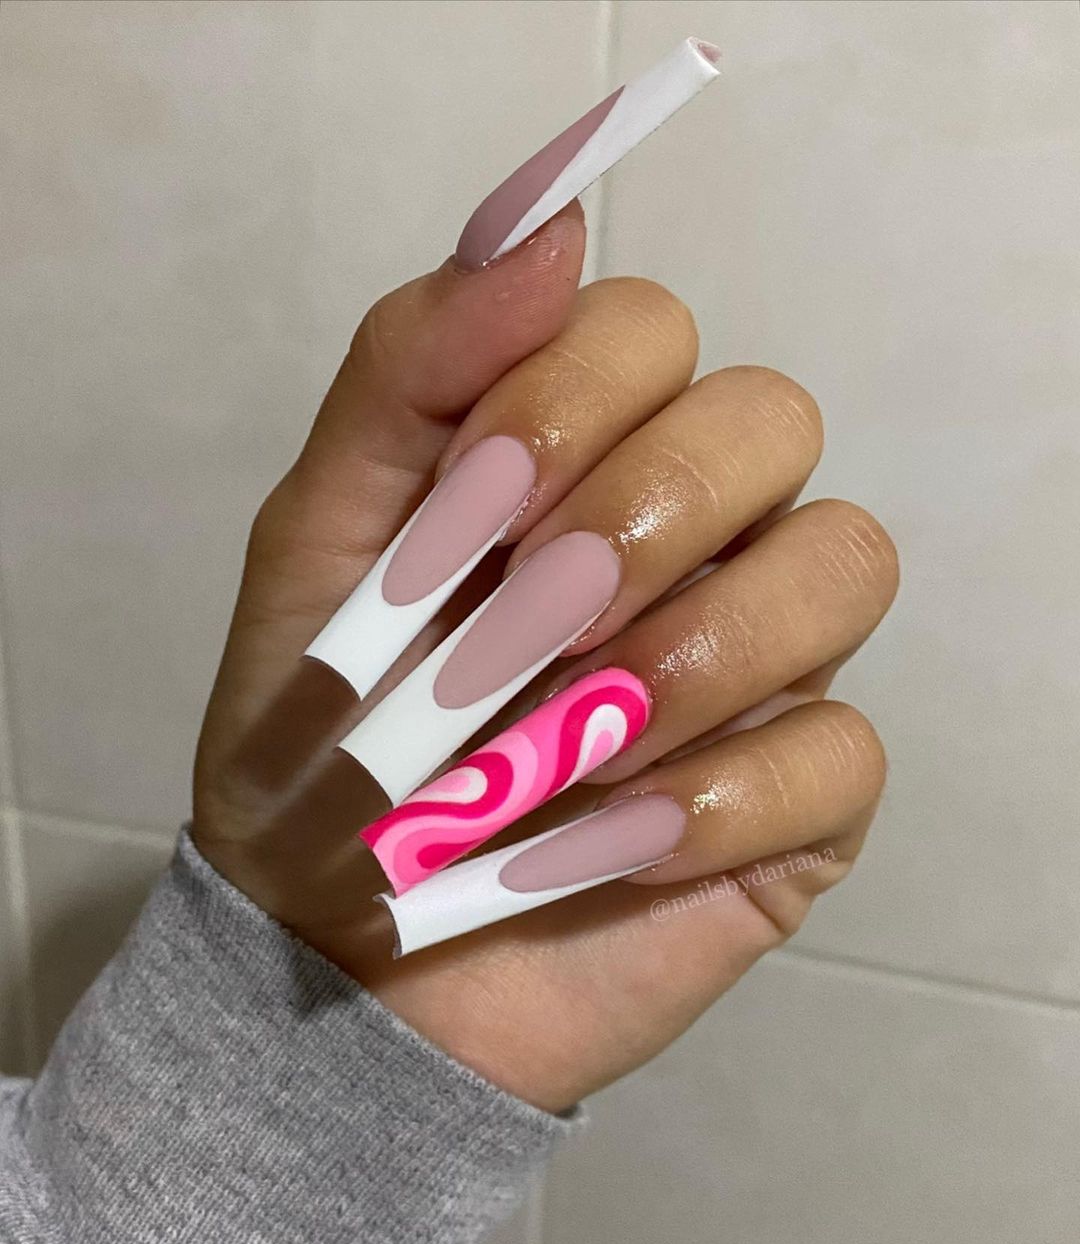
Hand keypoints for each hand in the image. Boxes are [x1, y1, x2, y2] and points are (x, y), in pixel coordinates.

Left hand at [193, 203, 897, 1112]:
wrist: (338, 947)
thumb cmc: (326, 739)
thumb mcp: (324, 540)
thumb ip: (412, 370)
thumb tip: (548, 221)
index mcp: (581, 459)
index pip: (649, 328)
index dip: (566, 400)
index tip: (467, 515)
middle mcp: (695, 537)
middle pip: (769, 421)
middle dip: (641, 514)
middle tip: (529, 624)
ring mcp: (763, 664)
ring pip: (844, 563)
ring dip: (699, 650)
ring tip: (574, 745)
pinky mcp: (797, 798)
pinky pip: (843, 750)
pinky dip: (720, 798)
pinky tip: (615, 844)